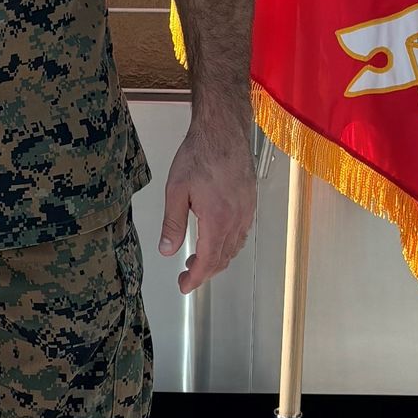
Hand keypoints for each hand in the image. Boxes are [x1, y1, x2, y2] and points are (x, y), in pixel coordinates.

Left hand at [158, 116, 256, 293]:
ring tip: (198, 260)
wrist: (224, 131)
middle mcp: (236, 220)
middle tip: (187, 275)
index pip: (208, 261)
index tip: (184, 286)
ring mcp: (246, 211)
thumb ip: (172, 223)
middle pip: (222, 258)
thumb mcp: (176, 190)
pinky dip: (228, 245)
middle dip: (204, 272)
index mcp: (217, 220)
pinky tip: (216, 239)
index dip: (195, 278)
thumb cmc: (200, 154)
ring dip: (217, 259)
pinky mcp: (250, 202)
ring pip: (234, 248)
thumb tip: (167, 250)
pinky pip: (241, 233)